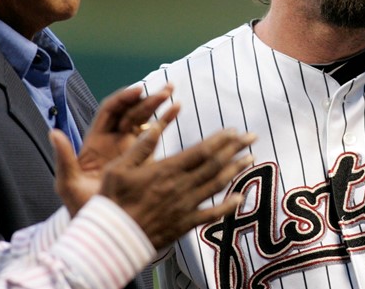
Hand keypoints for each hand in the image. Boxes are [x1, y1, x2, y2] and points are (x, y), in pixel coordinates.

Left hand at [51, 83, 178, 215]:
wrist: (103, 227)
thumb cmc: (82, 207)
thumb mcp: (68, 184)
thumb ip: (63, 158)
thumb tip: (53, 133)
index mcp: (95, 142)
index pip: (109, 111)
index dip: (123, 98)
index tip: (138, 91)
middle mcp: (113, 140)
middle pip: (129, 111)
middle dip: (145, 98)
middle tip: (163, 91)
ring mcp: (130, 147)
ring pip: (143, 118)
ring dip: (156, 103)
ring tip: (170, 91)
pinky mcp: (144, 156)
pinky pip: (156, 132)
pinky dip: (166, 119)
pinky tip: (177, 107)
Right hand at [98, 126, 256, 248]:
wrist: (112, 238)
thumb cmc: (112, 201)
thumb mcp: (118, 168)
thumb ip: (140, 147)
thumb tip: (154, 126)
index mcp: (166, 170)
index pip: (201, 150)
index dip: (220, 140)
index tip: (234, 130)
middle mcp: (181, 186)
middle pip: (215, 164)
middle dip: (236, 148)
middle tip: (252, 137)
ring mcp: (186, 206)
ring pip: (217, 185)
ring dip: (236, 170)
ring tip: (250, 158)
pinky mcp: (185, 224)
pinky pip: (212, 215)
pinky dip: (228, 206)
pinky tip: (240, 198)